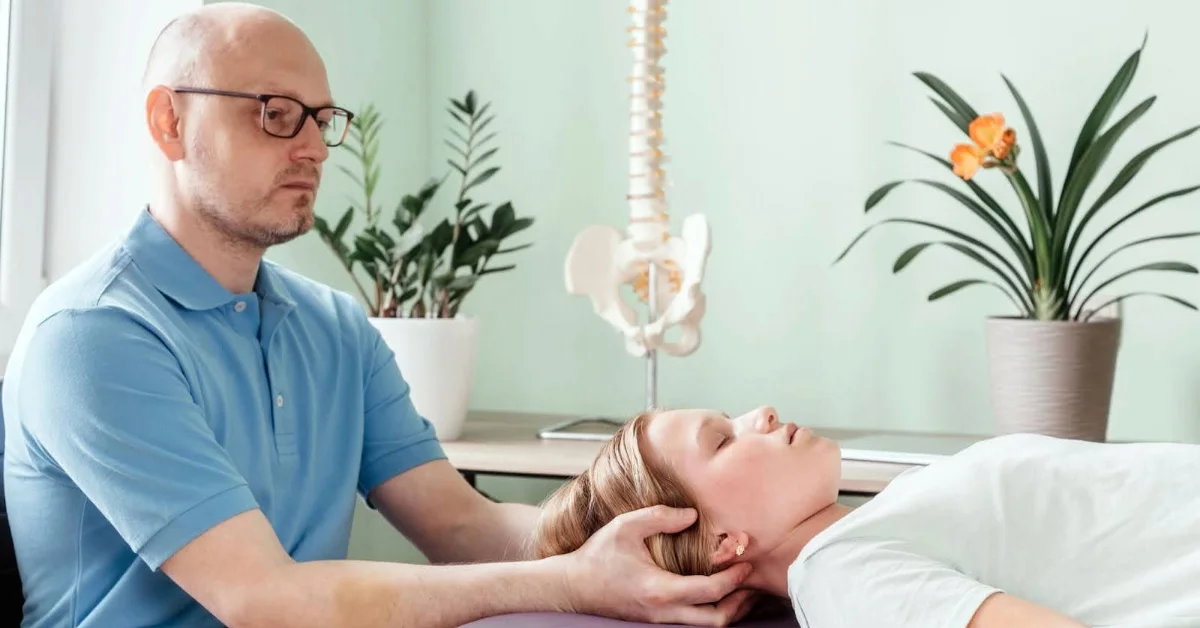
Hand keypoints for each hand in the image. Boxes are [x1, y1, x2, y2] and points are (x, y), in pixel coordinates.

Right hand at [561, 505, 754, 625]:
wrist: (572, 586)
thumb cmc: (598, 556)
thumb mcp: (626, 526)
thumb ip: (660, 516)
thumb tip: (693, 515)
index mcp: (659, 590)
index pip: (710, 591)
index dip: (734, 577)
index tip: (745, 561)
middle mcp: (664, 612)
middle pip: (716, 620)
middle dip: (741, 602)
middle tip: (753, 582)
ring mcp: (661, 620)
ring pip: (707, 625)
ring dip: (729, 608)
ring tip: (743, 588)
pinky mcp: (658, 620)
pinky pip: (694, 621)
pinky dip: (712, 609)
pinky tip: (718, 592)